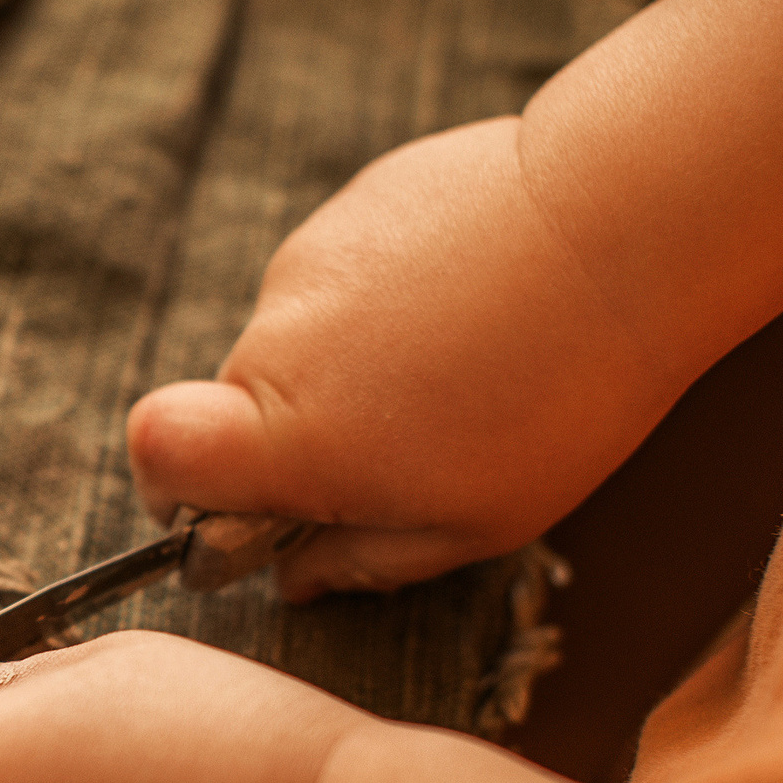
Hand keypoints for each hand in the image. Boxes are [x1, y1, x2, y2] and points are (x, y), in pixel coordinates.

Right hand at [128, 117, 677, 601]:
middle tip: (412, 446)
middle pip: (242, 405)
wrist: (626, 225)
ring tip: (465, 365)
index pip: (156, 455)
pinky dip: (392, 298)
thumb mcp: (474, 523)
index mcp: (292, 434)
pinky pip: (348, 275)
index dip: (173, 490)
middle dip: (307, 434)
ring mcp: (311, 260)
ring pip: (302, 339)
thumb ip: (364, 560)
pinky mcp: (355, 204)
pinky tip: (477, 302)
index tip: (233, 507)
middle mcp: (276, 340)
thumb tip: (297, 578)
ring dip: (358, 363)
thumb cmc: (559, 397)